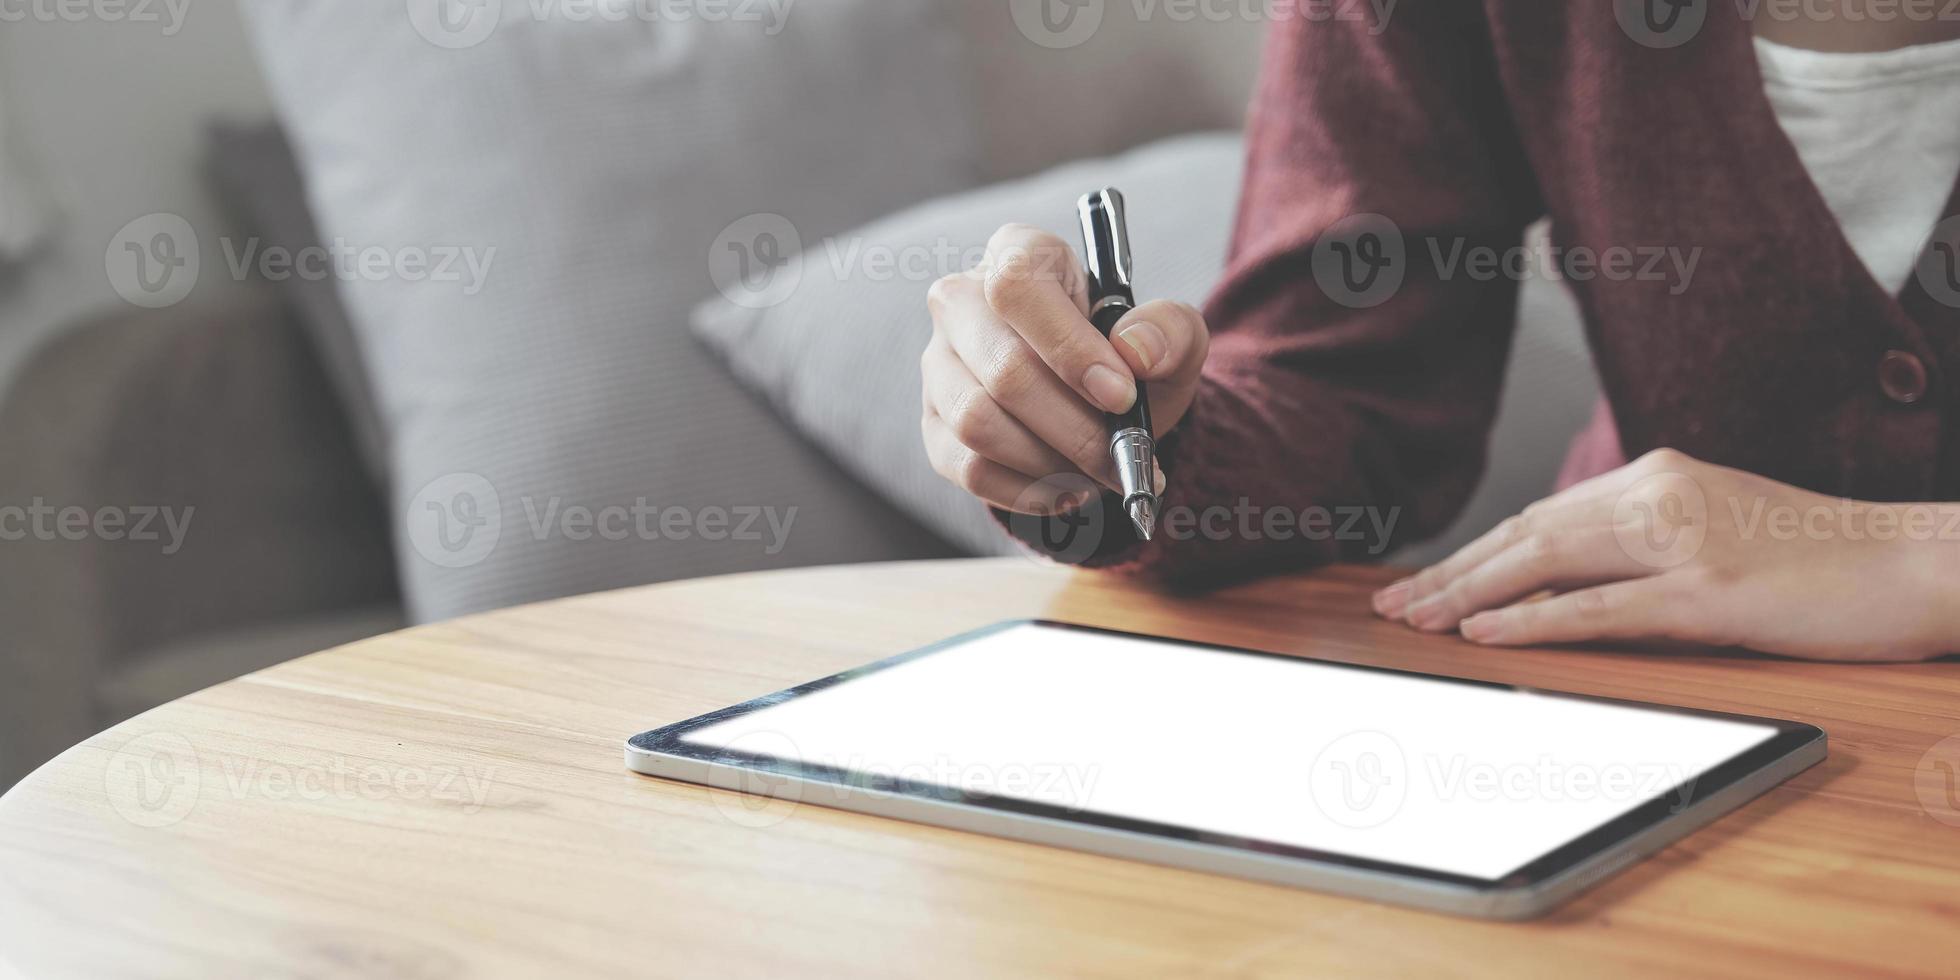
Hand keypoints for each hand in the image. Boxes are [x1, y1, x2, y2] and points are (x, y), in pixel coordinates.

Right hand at [922, 223, 1208, 512]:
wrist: (1102, 405)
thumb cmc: (1127, 358)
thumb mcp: (1170, 336)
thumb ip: (1168, 331)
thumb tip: (1134, 351)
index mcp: (1018, 253)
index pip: (1017, 288)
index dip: (1069, 348)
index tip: (1121, 396)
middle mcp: (961, 301)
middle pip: (1002, 370)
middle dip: (1075, 428)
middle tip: (1126, 456)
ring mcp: (939, 365)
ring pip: (978, 424)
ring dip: (1051, 462)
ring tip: (1098, 472)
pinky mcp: (934, 423)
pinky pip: (969, 468)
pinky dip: (1028, 491)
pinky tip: (1070, 489)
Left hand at [1373, 449, 1959, 661]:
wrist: (1910, 562)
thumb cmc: (1812, 557)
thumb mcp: (1712, 529)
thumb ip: (1639, 540)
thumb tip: (1557, 578)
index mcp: (1656, 475)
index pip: (1538, 516)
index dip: (1473, 552)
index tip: (1422, 582)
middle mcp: (1659, 494)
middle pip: (1525, 534)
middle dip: (1451, 573)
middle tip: (1392, 606)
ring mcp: (1684, 540)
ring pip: (1546, 563)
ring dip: (1469, 594)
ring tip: (1415, 620)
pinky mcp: (1709, 591)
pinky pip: (1599, 608)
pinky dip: (1532, 620)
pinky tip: (1483, 632)